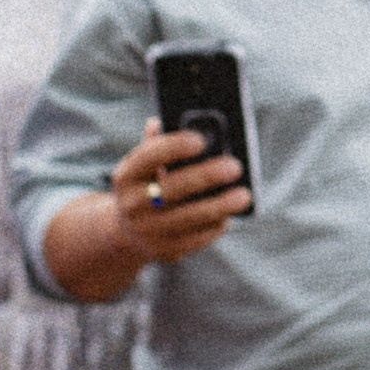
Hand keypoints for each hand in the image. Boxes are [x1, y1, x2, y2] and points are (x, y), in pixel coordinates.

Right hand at [109, 118, 251, 262]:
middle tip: (235, 167)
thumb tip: (174, 118)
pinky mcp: (163, 251)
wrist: (125, 232)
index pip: (148, 157)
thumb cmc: (146, 185)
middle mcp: (132, 205)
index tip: (201, 140)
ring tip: (244, 196)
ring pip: (187, 218)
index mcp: (126, 175)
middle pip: (172, 189)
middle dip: (206, 177)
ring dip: (219, 206)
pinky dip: (213, 228)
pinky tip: (228, 217)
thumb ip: (159, 143)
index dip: (174, 147)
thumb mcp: (144, 164)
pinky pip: (194, 240)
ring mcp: (146, 231)